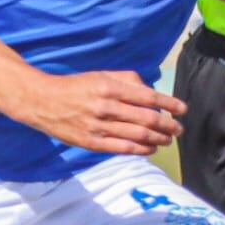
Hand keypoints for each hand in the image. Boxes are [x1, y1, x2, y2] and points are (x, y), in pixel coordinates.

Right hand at [24, 71, 186, 154]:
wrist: (42, 101)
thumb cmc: (75, 86)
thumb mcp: (101, 74)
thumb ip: (127, 80)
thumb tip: (150, 92)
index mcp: (109, 87)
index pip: (147, 97)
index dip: (169, 104)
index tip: (182, 109)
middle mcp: (106, 107)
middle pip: (146, 119)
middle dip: (168, 125)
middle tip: (178, 129)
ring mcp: (98, 127)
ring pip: (138, 136)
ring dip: (158, 139)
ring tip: (168, 140)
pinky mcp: (91, 142)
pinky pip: (123, 149)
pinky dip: (141, 150)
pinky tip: (150, 149)